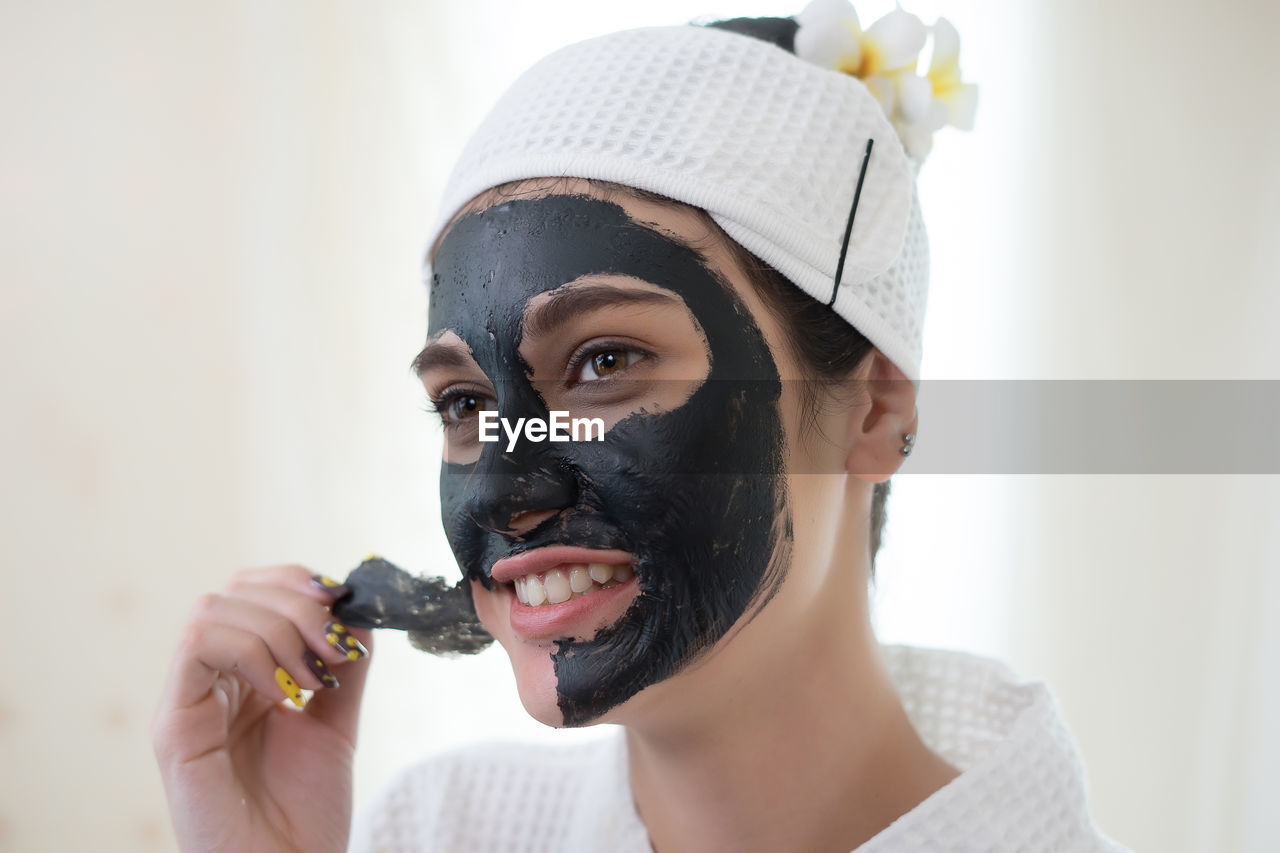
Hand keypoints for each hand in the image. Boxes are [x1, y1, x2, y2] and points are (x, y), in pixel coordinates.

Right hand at [153, 564, 372, 852]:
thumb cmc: (305, 814)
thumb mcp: (337, 722)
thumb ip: (346, 664)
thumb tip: (358, 608)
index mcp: (243, 677)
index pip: (255, 592)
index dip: (298, 583)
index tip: (345, 604)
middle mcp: (209, 683)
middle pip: (234, 590)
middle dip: (296, 603)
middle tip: (335, 648)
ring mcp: (186, 702)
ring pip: (213, 610)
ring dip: (278, 629)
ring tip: (314, 680)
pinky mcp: (174, 727)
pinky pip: (199, 647)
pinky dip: (251, 652)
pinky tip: (282, 693)